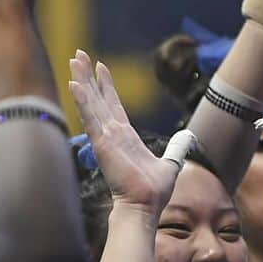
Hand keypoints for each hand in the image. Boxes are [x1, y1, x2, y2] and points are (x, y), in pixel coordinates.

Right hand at [69, 50, 193, 217]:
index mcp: (126, 136)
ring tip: (73, 60)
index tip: (100, 66)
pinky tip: (74, 84)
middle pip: (98, 98)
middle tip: (78, 54)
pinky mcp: (102, 144)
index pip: (113, 104)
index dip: (106, 85)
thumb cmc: (154, 191)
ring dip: (82, 80)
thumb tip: (189, 137)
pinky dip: (82, 101)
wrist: (145, 207)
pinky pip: (90, 119)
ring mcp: (106, 137)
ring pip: (91, 103)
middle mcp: (113, 133)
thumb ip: (177, 148)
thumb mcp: (171, 163)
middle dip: (88, 75)